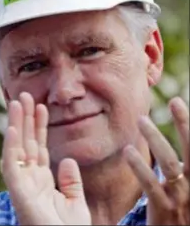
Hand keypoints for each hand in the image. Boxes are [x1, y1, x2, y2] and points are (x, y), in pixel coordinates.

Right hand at [1, 92, 90, 224]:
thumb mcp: (75, 202)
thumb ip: (71, 181)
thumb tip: (68, 161)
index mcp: (42, 181)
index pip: (39, 147)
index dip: (39, 127)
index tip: (41, 107)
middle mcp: (30, 180)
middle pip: (26, 143)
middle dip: (25, 119)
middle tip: (25, 96)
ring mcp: (23, 186)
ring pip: (17, 149)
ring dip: (16, 125)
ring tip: (18, 102)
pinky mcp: (19, 194)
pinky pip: (11, 167)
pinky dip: (11, 147)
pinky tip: (12, 128)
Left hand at [124, 97, 188, 224]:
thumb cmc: (181, 209)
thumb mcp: (186, 186)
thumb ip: (180, 166)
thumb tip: (172, 141)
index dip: (189, 124)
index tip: (179, 102)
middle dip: (185, 124)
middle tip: (174, 102)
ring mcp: (180, 198)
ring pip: (169, 163)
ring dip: (156, 138)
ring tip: (142, 120)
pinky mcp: (163, 210)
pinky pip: (151, 185)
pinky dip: (139, 166)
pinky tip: (128, 151)